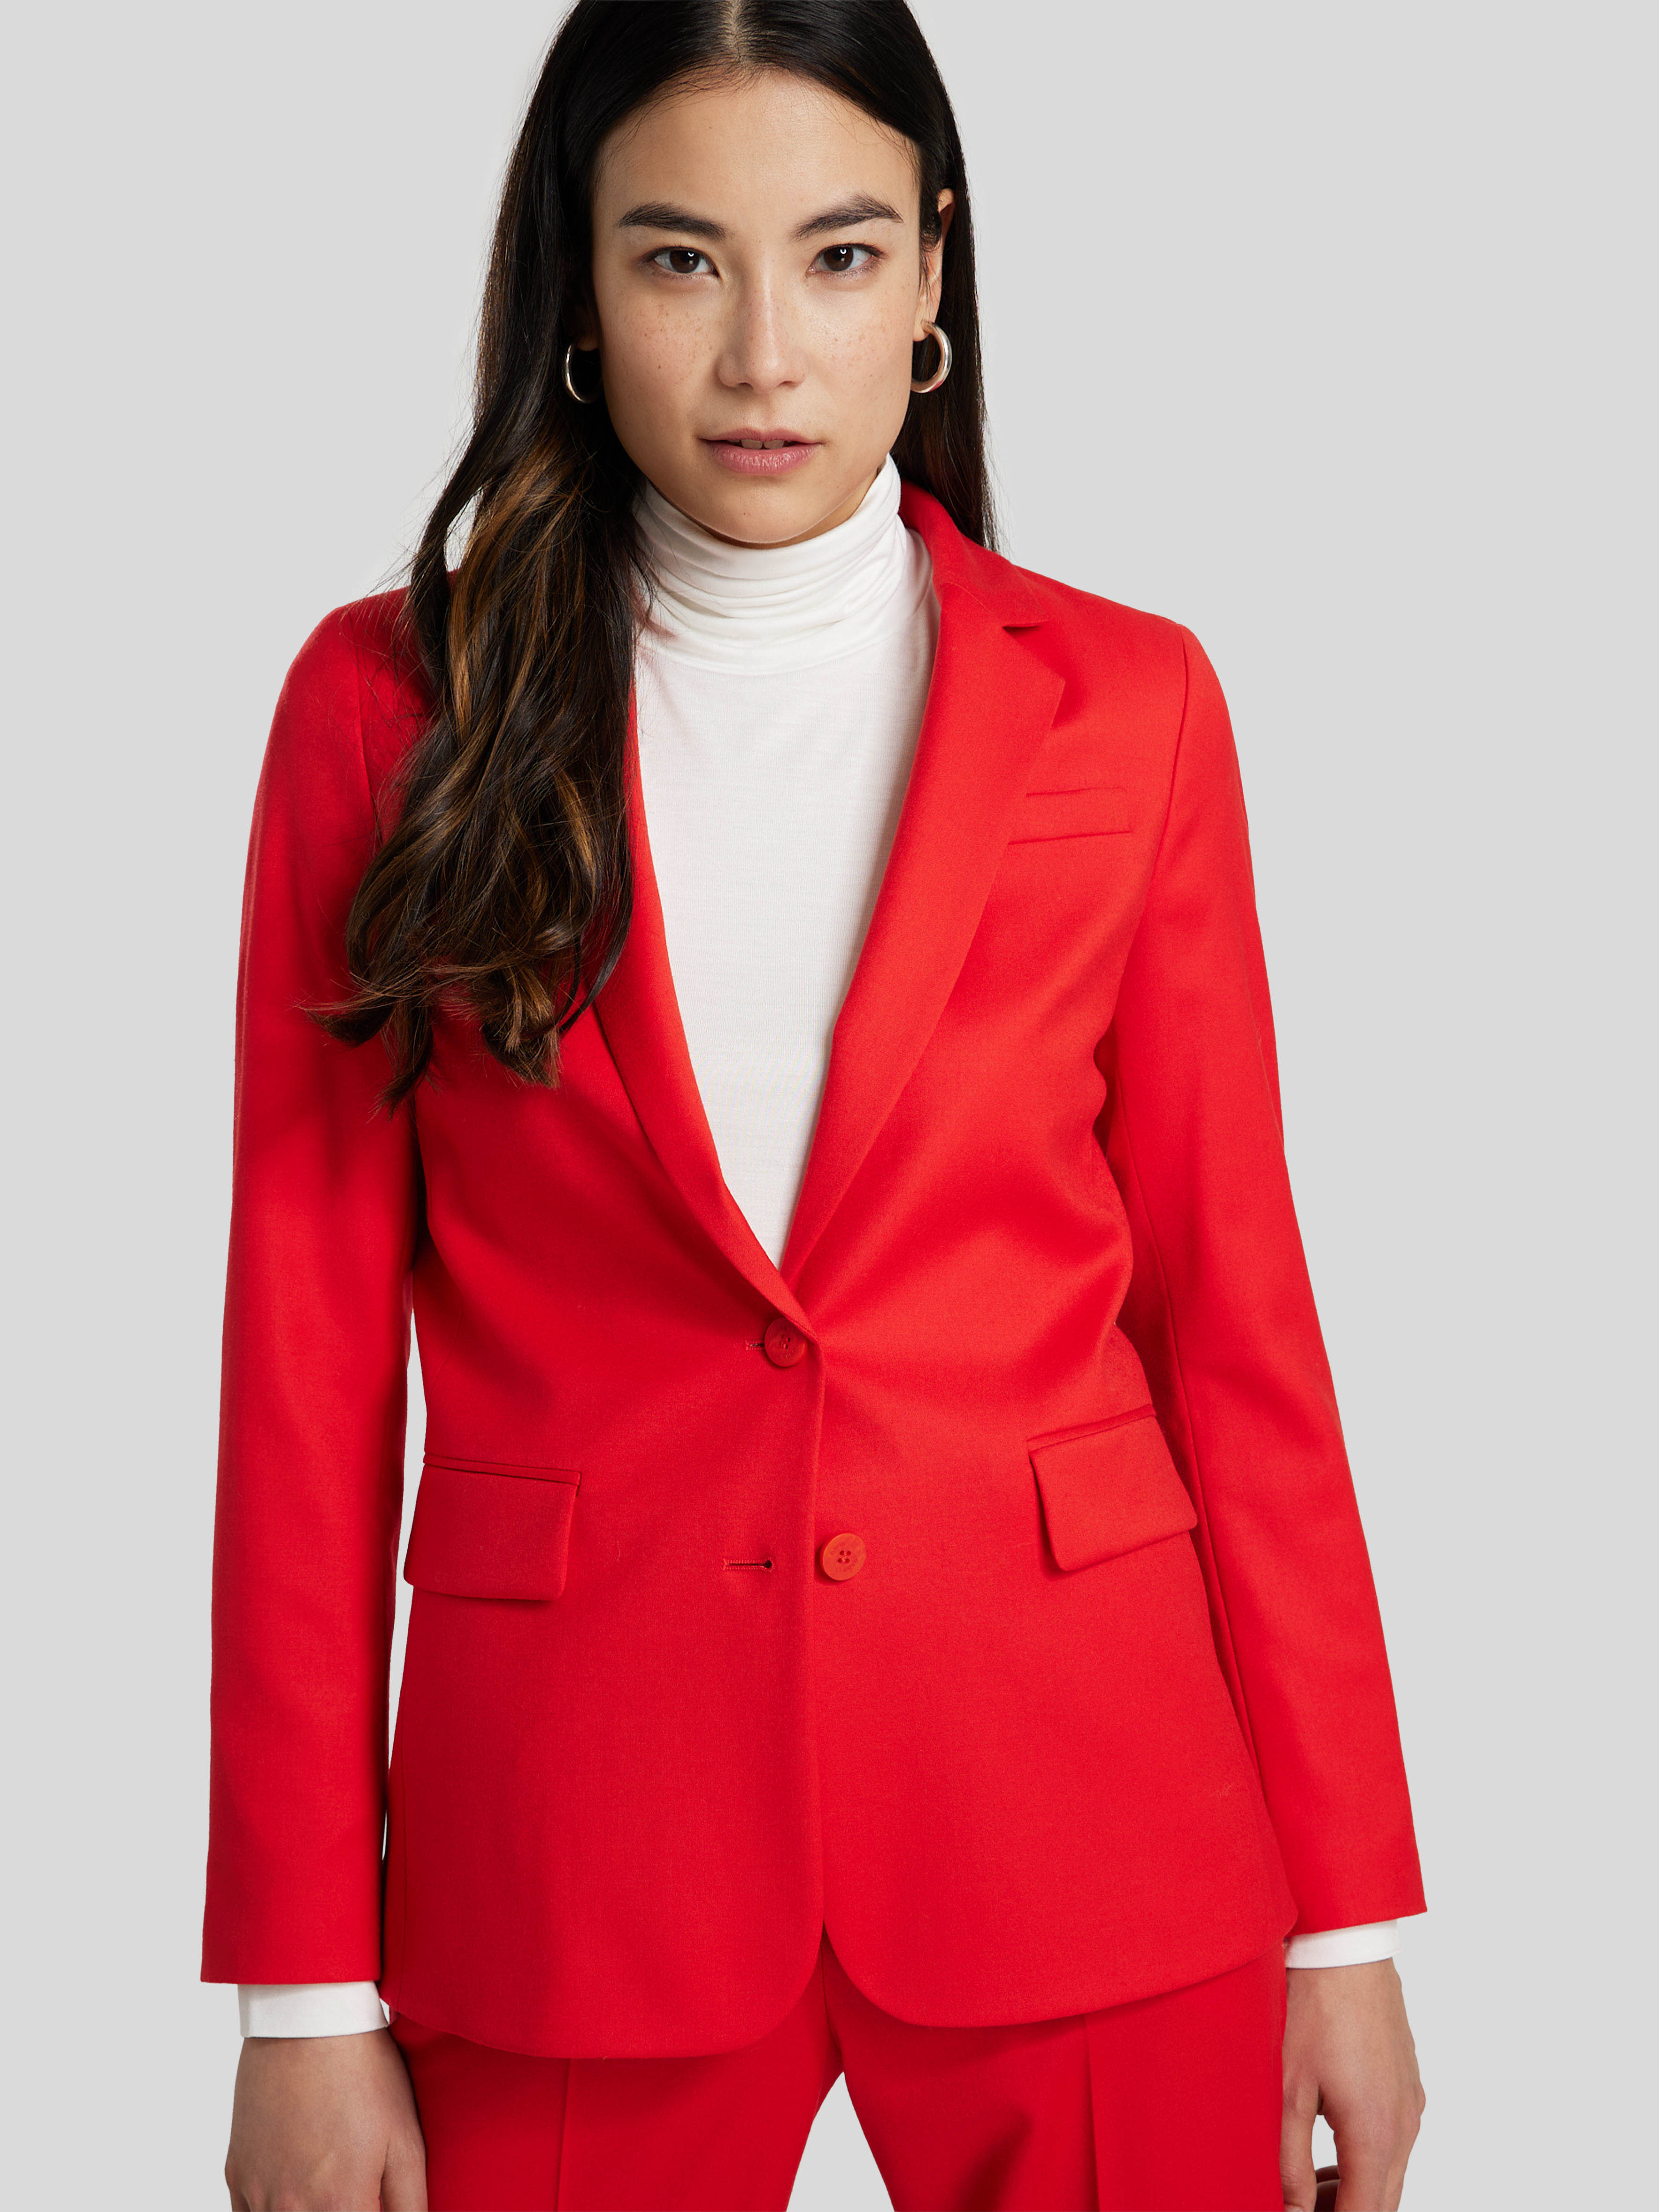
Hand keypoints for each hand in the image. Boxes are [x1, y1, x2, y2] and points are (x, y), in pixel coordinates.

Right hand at [225, 2027, 426, 2210]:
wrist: (308, 2021)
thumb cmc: (363, 2075)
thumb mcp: (406, 2140)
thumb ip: (411, 2204)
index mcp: (341, 2207)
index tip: (374, 2203)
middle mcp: (293, 2211)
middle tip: (353, 2191)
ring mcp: (259, 2194)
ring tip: (327, 2180)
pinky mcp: (237, 2174)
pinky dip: (272, 2209)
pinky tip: (296, 2186)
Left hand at [1280, 1959, 1423, 2210]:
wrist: (1346, 1947)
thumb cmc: (1313, 2009)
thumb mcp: (1287, 2089)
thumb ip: (1289, 2160)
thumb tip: (1292, 2209)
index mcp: (1375, 2134)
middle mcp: (1404, 2127)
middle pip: (1382, 2203)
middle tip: (1301, 2208)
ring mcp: (1410, 2106)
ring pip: (1390, 2176)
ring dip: (1355, 2192)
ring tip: (1307, 2190)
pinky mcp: (1407, 2088)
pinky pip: (1394, 2145)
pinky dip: (1367, 2162)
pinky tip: (1328, 2155)